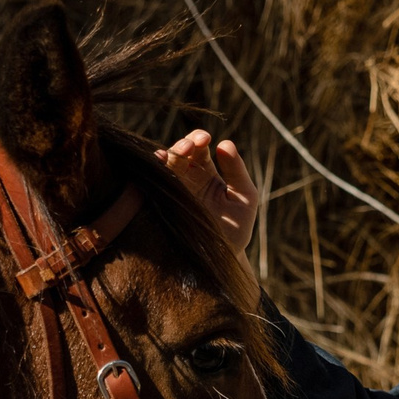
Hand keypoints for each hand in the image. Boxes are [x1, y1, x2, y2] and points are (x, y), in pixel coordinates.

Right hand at [156, 130, 258, 252]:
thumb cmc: (236, 227)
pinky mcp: (163, 203)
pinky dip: (153, 171)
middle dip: (183, 145)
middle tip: (188, 147)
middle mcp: (187, 179)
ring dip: (168, 156)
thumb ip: (237, 170)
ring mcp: (173, 191)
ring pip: (165, 165)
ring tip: (172, 154)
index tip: (205, 139)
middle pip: (179, 152)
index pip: (199, 149)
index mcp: (207, 173)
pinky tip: (155, 164)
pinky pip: (154, 184)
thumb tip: (224, 143)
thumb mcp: (245, 197)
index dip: (199, 139)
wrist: (221, 259)